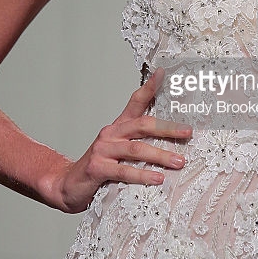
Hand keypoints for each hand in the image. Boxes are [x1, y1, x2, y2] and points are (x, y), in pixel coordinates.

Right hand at [52, 69, 191, 213]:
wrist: (69, 185)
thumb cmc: (101, 167)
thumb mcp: (120, 150)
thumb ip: (141, 143)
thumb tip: (173, 140)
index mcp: (119, 126)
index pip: (136, 101)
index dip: (150, 87)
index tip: (163, 73)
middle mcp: (111, 134)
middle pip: (143, 125)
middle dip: (167, 128)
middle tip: (187, 132)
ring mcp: (103, 150)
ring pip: (137, 149)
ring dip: (161, 155)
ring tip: (179, 161)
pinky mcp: (97, 168)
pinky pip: (124, 171)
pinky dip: (143, 175)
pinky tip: (158, 178)